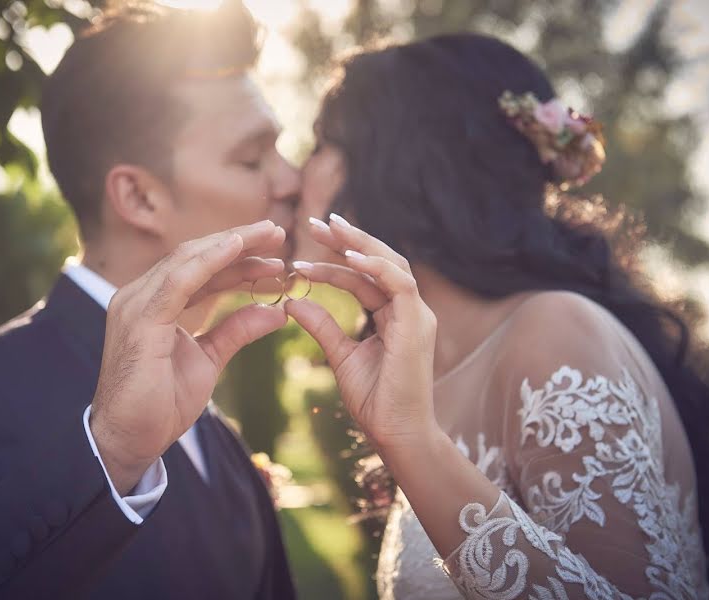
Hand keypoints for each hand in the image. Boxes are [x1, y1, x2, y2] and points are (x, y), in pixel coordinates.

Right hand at [90, 221, 287, 490]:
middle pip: (196, 257)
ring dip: (231, 244)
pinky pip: (178, 281)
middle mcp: (140, 295)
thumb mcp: (209, 359)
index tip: (276, 256)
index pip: (201, 270)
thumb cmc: (161, 403)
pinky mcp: (139, 319)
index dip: (239, 259)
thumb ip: (237, 330)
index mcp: (154, 303)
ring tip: (269, 236)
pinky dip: (209, 261)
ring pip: (188, 260)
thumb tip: (277, 311)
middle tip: (278, 232)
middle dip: (239, 242)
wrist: (131, 440)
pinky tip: (236, 248)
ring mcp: (136, 303)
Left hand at [287, 215, 439, 450]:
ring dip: (359, 244)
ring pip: (391, 263)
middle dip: (348, 239)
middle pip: (380, 260)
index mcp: (393, 315)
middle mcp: (408, 309)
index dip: (335, 260)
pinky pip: (399, 284)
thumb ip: (322, 326)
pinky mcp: (416, 325)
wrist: (397, 434)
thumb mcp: (341, 356)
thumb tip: (291, 302)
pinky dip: (375, 267)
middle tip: (315, 222)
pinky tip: (348, 257)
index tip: (301, 251)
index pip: (364, 277)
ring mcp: (416, 315)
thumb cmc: (374, 400)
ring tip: (328, 229)